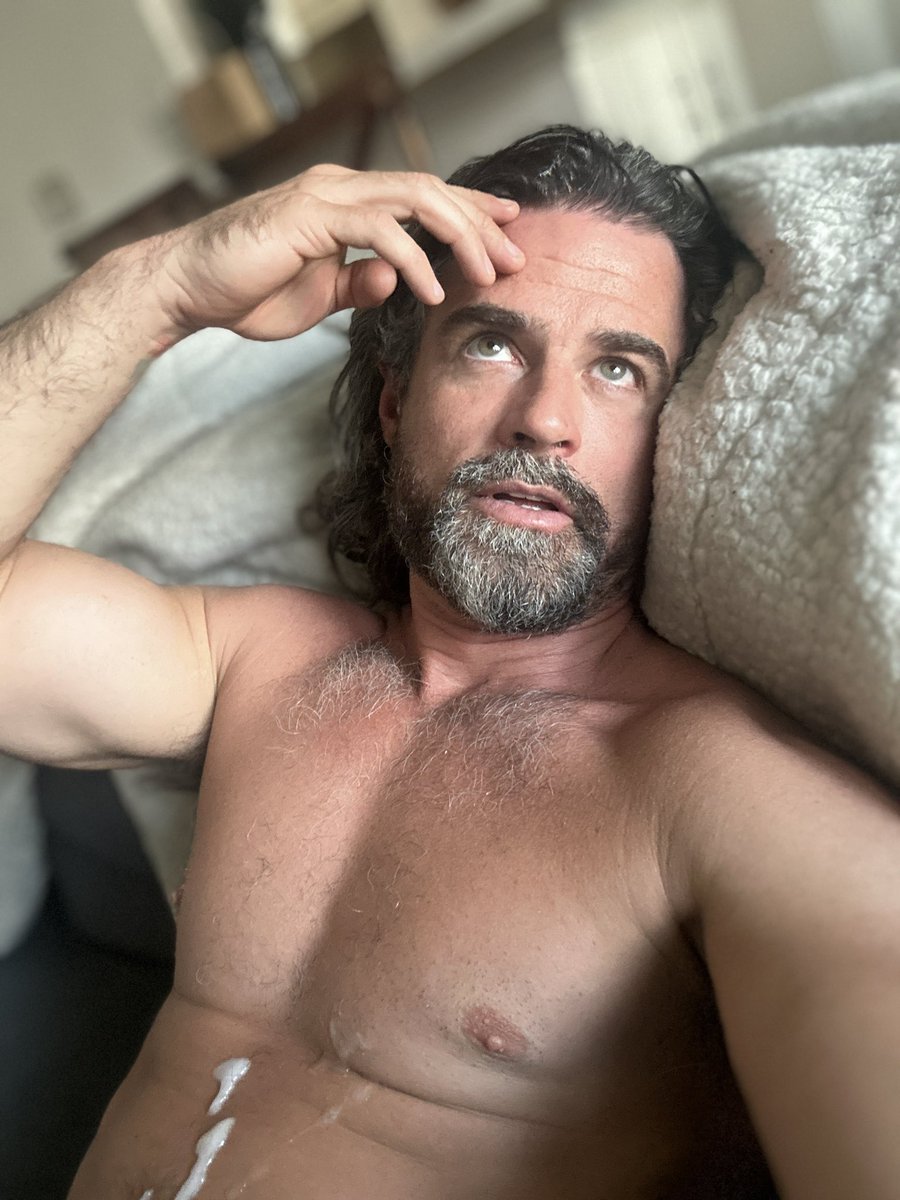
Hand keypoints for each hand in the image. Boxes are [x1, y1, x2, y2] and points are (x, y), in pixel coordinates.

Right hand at [150, 164, 523, 340]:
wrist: (187, 289)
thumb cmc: (246, 290)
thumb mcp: (320, 295)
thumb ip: (359, 285)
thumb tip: (396, 281)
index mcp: (345, 202)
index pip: (421, 198)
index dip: (469, 212)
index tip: (508, 233)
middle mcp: (340, 188)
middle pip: (430, 191)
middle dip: (479, 223)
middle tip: (516, 257)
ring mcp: (325, 195)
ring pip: (414, 199)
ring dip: (459, 235)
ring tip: (487, 273)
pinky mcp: (310, 215)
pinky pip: (378, 231)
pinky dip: (412, 260)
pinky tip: (430, 290)